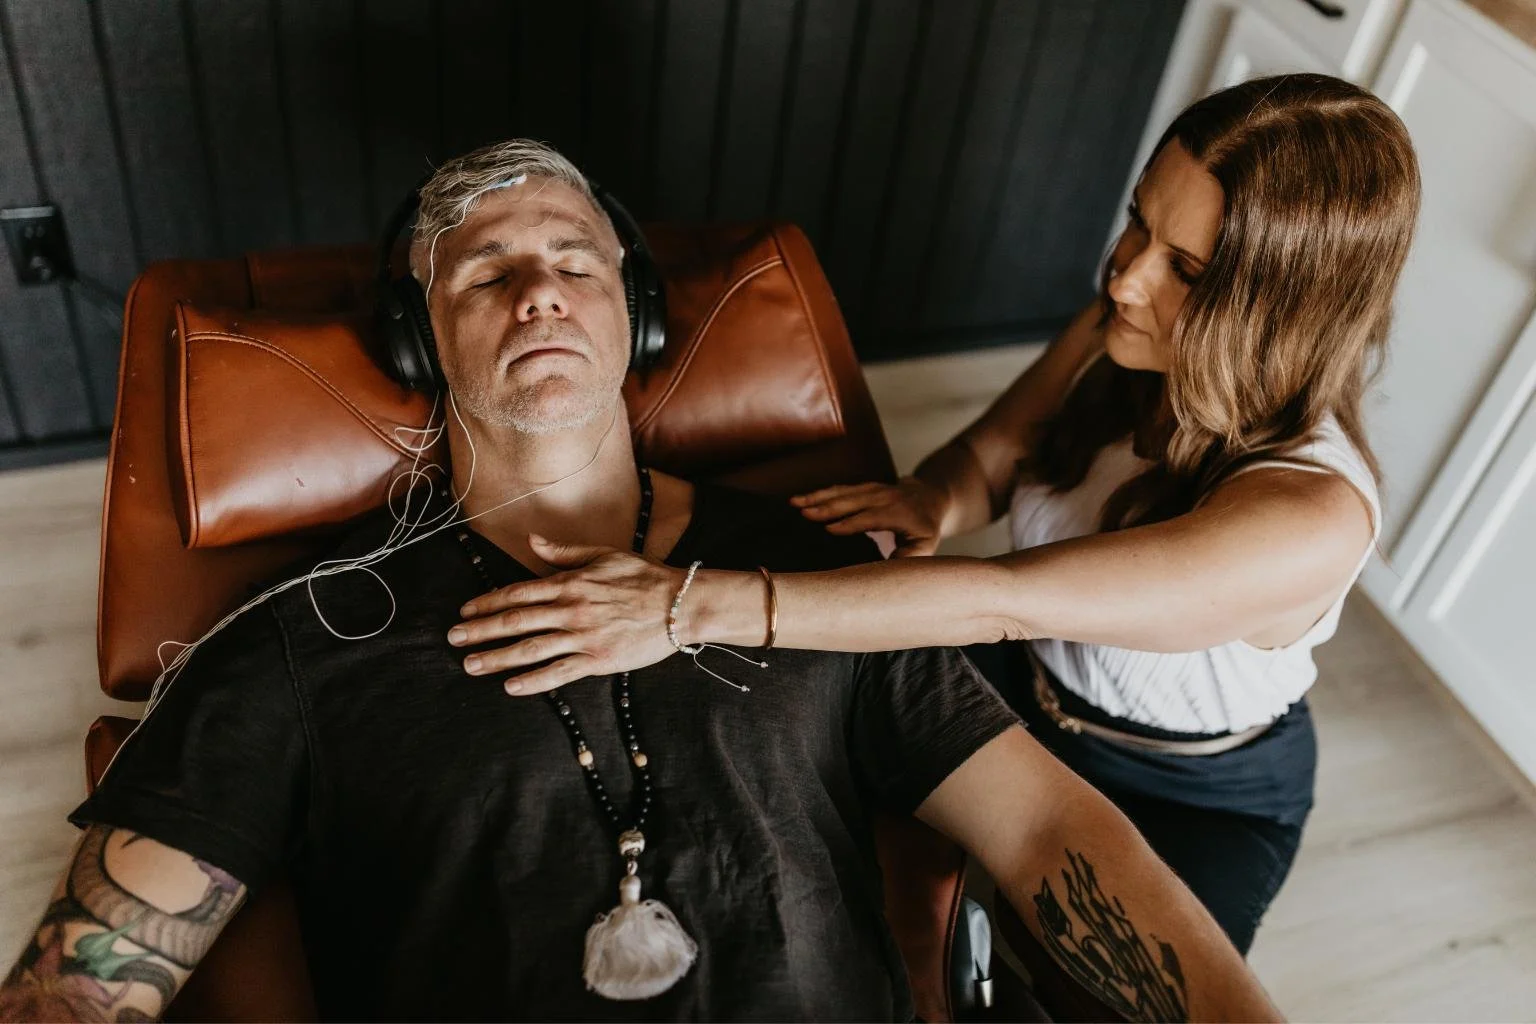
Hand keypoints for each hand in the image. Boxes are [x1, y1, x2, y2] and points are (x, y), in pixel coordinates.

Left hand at [448, 534, 683, 694]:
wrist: (679, 603)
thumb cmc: (644, 576)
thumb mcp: (603, 554)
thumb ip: (563, 551)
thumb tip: (533, 540)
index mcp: (569, 583)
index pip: (517, 593)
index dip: (487, 603)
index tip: (465, 612)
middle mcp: (570, 609)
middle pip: (514, 621)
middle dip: (480, 631)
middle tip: (453, 640)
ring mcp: (583, 636)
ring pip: (530, 649)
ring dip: (496, 658)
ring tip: (471, 666)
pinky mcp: (598, 659)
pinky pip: (558, 672)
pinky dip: (533, 680)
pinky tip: (511, 687)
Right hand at [791, 477, 949, 555]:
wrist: (929, 498)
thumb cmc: (924, 528)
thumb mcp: (924, 546)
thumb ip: (908, 559)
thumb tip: (887, 574)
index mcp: (900, 512)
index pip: (873, 517)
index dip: (851, 523)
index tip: (829, 529)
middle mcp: (885, 496)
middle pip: (853, 500)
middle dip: (827, 506)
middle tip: (803, 513)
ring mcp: (873, 488)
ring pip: (843, 491)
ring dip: (818, 496)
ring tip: (795, 502)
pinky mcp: (863, 487)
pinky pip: (840, 489)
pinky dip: (821, 493)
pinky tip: (802, 498)